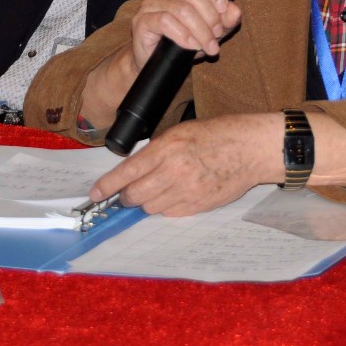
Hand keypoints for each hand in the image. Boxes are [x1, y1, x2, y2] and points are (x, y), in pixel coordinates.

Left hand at [90, 113, 281, 215]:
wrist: (250, 148)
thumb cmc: (218, 134)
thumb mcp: (181, 132)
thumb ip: (156, 151)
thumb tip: (133, 170)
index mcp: (167, 148)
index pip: (127, 172)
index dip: (106, 186)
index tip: (95, 194)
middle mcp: (174, 172)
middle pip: (135, 195)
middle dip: (125, 196)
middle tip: (126, 193)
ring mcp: (187, 191)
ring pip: (151, 208)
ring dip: (147, 202)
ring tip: (157, 189)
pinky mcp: (199, 205)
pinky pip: (170, 213)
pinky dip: (166, 207)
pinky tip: (175, 194)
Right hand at [126, 0, 241, 76]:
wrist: (154, 58)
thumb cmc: (183, 37)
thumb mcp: (210, 28)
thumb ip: (224, 19)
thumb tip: (234, 11)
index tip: (224, 8)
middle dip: (210, 14)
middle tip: (217, 33)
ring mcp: (149, 1)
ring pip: (182, 9)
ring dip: (201, 30)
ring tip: (209, 45)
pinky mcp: (141, 19)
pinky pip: (166, 22)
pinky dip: (184, 36)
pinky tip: (192, 45)